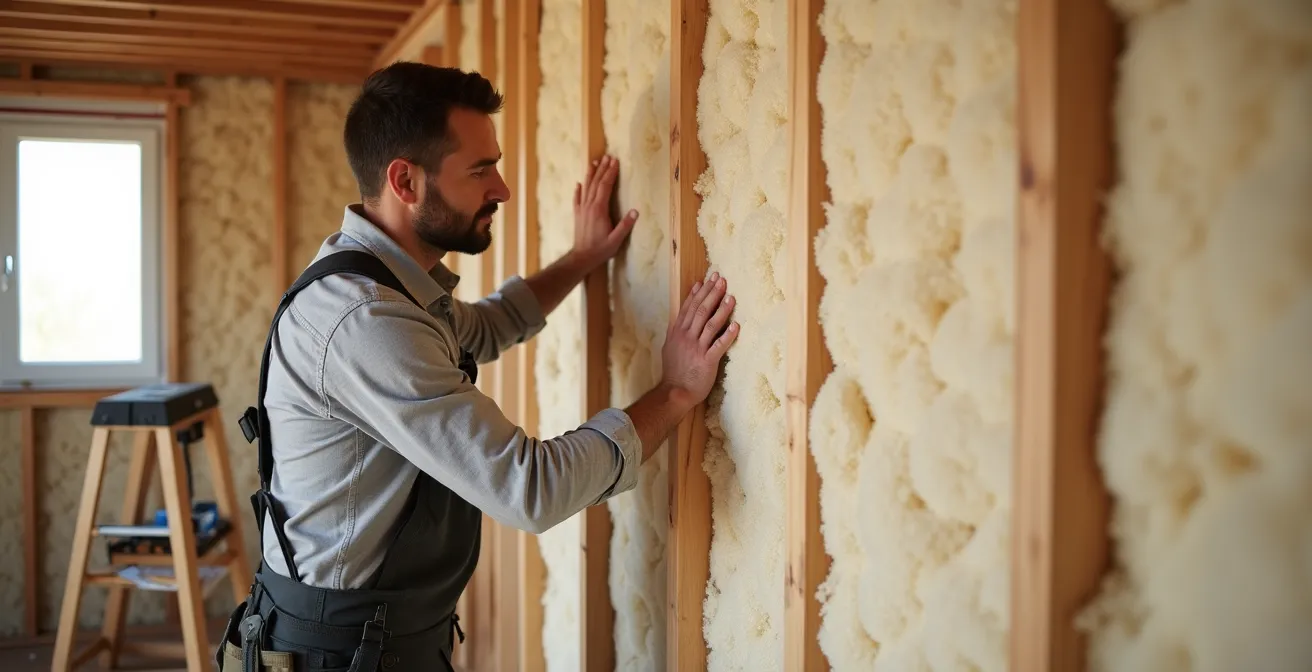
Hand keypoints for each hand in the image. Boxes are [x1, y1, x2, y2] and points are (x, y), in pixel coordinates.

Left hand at [573, 154, 637, 267]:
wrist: (581, 258)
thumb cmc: (600, 249)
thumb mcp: (616, 240)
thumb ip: (625, 225)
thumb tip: (635, 211)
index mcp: (599, 210)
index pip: (605, 186)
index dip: (611, 173)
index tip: (615, 162)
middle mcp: (589, 206)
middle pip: (596, 183)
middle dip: (602, 169)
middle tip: (607, 157)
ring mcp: (581, 209)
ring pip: (586, 187)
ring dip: (591, 174)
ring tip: (594, 162)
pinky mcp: (577, 214)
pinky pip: (577, 198)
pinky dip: (578, 189)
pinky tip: (579, 183)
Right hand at [661, 271, 739, 406]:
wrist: (675, 391)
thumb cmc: (674, 370)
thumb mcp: (670, 347)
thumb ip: (676, 331)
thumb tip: (680, 318)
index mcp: (677, 332)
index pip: (689, 307)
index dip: (699, 292)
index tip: (706, 280)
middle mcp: (686, 337)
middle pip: (700, 310)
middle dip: (712, 294)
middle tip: (721, 280)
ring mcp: (696, 348)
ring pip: (710, 324)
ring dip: (722, 310)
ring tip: (731, 297)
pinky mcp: (707, 361)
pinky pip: (719, 345)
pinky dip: (728, 335)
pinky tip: (737, 326)